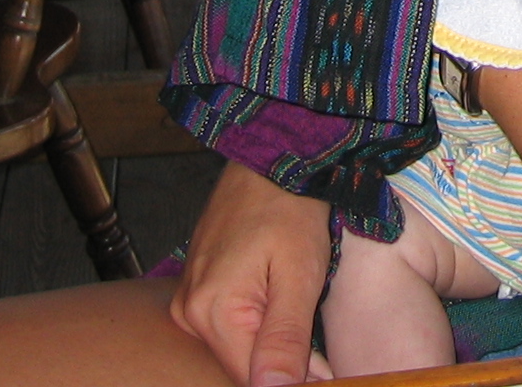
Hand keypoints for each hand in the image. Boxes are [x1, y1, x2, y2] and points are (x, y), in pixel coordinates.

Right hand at [169, 160, 332, 385]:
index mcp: (211, 311)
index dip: (297, 382)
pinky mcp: (198, 289)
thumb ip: (285, 338)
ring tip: (306, 317)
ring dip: (274, 346)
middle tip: (323, 346)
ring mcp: (189, 300)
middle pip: (244, 367)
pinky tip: (284, 310)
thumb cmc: (290, 207)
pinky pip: (229, 326)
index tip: (332, 374)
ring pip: (237, 349)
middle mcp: (189, 312)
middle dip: (286, 365)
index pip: (254, 380)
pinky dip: (259, 328)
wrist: (270, 157)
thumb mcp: (299, 274)